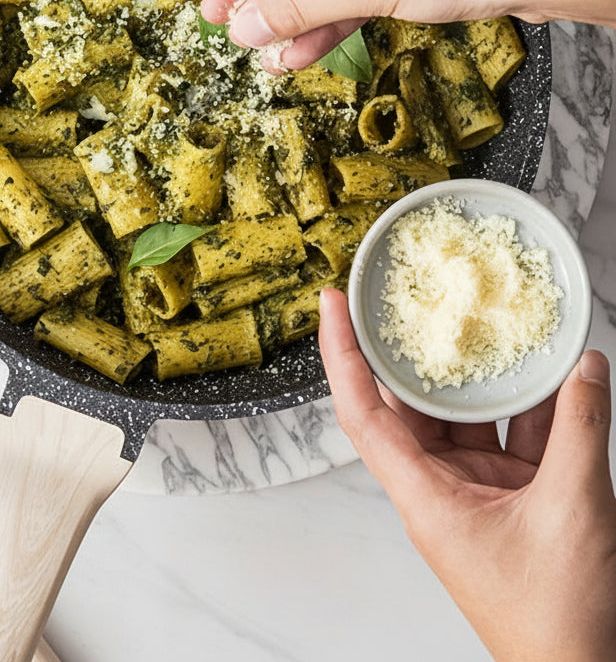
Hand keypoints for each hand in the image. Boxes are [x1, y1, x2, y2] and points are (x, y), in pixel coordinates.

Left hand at [318, 287, 615, 661]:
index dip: (340, 353)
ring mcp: (476, 493)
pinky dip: (535, 408)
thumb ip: (580, 431)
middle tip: (409, 296)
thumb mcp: (571, 510)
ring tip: (488, 320)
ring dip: (485, 376)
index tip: (331, 303)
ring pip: (469, 417)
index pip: (362, 410)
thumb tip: (587, 369)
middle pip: (411, 403)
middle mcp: (438, 488)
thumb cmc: (557, 621)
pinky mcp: (515, 500)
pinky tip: (555, 373)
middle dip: (413, 350)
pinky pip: (514, 438)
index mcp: (422, 496)